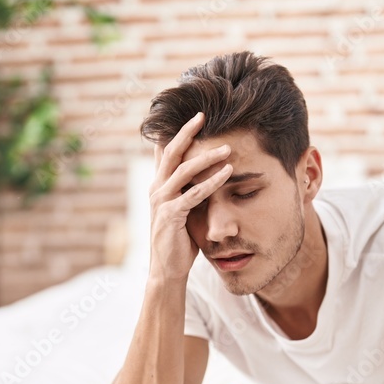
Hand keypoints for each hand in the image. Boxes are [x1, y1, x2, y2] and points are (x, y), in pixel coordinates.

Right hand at [148, 111, 232, 280]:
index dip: (177, 132)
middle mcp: (156, 189)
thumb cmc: (178, 239)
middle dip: (187, 132)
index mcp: (158, 185)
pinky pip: (194, 194)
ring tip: (227, 147)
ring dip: (207, 157)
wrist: (167, 268)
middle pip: (170, 152)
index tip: (194, 115)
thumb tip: (200, 173)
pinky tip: (227, 173)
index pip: (165, 151)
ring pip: (183, 170)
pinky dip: (212, 182)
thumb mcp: (181, 209)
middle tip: (202, 115)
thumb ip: (186, 189)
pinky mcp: (171, 215)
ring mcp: (162, 201)